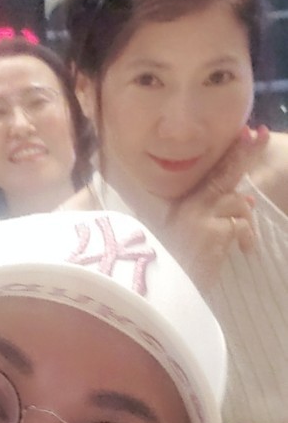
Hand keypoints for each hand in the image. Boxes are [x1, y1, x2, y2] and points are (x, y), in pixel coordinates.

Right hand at [162, 125, 268, 289]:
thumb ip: (216, 215)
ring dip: (247, 221)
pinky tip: (244, 251)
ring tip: (244, 243)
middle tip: (260, 134)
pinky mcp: (212, 232)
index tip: (247, 132)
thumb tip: (247, 201)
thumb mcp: (191, 236)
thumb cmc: (175, 266)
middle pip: (224, 173)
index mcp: (184, 203)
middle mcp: (190, 205)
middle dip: (245, 152)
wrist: (162, 290)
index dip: (230, 152)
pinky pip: (241, 225)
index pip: (211, 171)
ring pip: (237, 203)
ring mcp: (200, 217)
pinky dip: (247, 237)